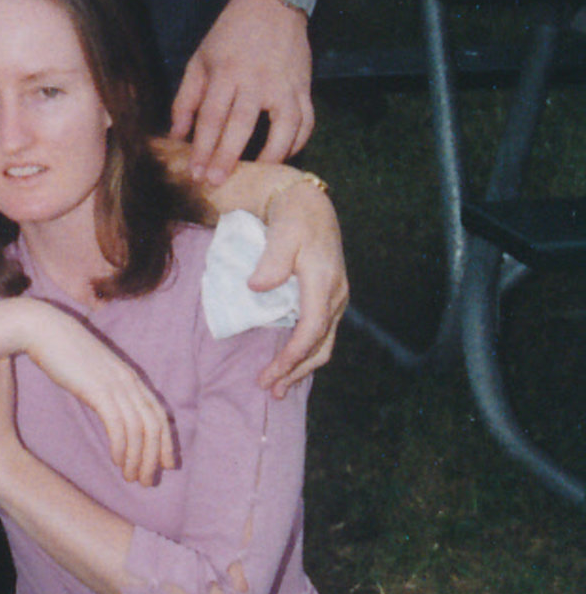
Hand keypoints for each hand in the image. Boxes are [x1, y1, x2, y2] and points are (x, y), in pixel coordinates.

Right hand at [24, 303, 174, 483]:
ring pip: (139, 430)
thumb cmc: (64, 351)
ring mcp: (115, 385)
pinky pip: (118, 425)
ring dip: (137, 458)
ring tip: (131, 478)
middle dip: (154, 457)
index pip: (158, 414)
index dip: (166, 441)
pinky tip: (116, 461)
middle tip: (148, 481)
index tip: (166, 464)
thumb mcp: (93, 371)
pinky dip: (121, 446)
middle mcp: (129, 382)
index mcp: (130, 377)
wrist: (44, 330)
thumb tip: (109, 409)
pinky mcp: (98, 390)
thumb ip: (106, 388)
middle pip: (154, 426)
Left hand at [171, 0, 313, 182]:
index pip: (212, 116)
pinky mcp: (305, 87)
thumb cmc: (229, 35)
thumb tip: (176, 136)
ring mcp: (285, 85)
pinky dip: (297, 142)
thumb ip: (186, 99)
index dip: (203, 147)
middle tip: (215, 182)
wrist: (271, 5)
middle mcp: (256, 80)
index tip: (195, 172)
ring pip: (283, 127)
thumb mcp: (200, 60)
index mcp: (226, 72)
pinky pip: (306, 122)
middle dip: (227, 157)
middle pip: (241, 125)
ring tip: (256, 176)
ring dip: (270, 155)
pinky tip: (283, 156)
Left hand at [249, 176, 347, 391]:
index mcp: (324, 283)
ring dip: (302, 367)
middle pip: (320, 345)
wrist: (309, 204)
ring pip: (323, 343)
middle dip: (296, 370)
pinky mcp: (328, 299)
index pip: (311, 330)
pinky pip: (320, 334)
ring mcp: (334, 299)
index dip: (292, 355)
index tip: (271, 372)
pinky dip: (305, 353)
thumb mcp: (282, 232)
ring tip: (279, 386)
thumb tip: (257, 287)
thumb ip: (272, 260)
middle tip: (269, 388)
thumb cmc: (294, 218)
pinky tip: (289, 364)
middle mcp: (335, 296)